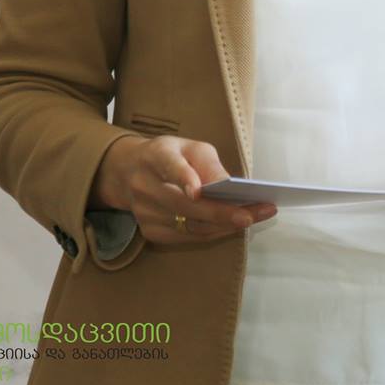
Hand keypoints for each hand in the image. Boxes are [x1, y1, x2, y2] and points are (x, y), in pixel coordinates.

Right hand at [90, 135, 276, 245]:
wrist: (130, 172)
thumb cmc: (172, 156)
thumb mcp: (191, 148)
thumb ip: (210, 165)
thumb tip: (228, 187)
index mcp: (156, 156)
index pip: (169, 167)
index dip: (184, 179)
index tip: (198, 191)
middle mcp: (145, 186)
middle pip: (183, 205)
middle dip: (221, 212)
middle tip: (252, 215)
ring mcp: (144, 212)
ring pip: (188, 225)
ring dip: (224, 225)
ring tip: (254, 218)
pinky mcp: (149, 231)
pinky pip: (186, 236)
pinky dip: (213, 232)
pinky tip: (233, 226)